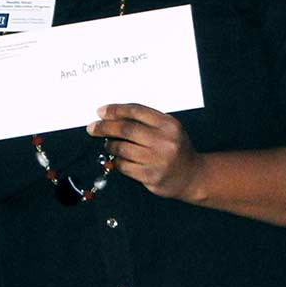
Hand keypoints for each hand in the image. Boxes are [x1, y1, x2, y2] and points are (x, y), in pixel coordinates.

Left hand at [87, 103, 201, 200]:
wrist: (193, 176)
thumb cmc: (175, 148)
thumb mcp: (168, 128)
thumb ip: (145, 120)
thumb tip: (111, 114)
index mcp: (169, 125)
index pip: (136, 111)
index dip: (115, 110)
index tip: (100, 112)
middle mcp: (165, 141)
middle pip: (126, 129)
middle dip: (105, 127)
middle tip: (92, 127)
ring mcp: (158, 160)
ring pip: (122, 148)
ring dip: (110, 145)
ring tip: (107, 144)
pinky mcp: (151, 176)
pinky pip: (124, 166)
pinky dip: (117, 161)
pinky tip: (118, 159)